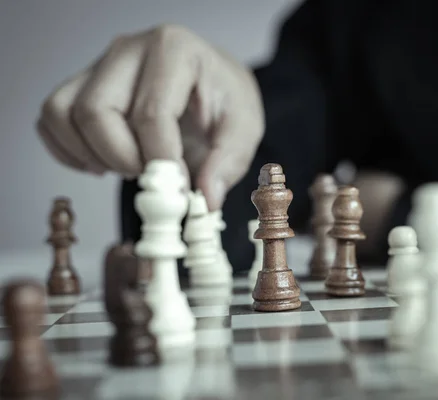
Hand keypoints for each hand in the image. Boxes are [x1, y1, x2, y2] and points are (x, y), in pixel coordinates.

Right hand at [37, 24, 263, 209]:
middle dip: (121, 159)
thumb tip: (204, 200)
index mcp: (174, 50)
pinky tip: (104, 162)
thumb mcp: (244, 129)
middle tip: (151, 176)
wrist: (210, 84)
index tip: (176, 190)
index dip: (160, 161)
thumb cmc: (225, 101)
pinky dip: (69, 151)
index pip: (152, 113)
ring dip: (92, 155)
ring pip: (62, 114)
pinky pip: (51, 120)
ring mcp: (99, 64)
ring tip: (131, 166)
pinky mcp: (81, 84)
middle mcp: (129, 49)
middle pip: (96, 111)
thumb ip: (228, 162)